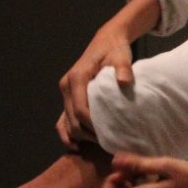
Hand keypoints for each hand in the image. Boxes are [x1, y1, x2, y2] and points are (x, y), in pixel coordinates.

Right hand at [57, 27, 133, 148]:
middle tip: (107, 143)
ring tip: (97, 146)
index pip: (81, 110)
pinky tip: (77, 147)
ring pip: (66, 121)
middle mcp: (66, 86)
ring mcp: (66, 92)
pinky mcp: (69, 96)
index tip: (109, 135)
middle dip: (87, 135)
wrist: (107, 40)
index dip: (93, 126)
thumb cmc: (115, 49)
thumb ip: (123, 69)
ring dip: (79, 136)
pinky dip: (68, 132)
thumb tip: (124, 81)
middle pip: (72, 120)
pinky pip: (64, 118)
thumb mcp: (121, 57)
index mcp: (77, 78)